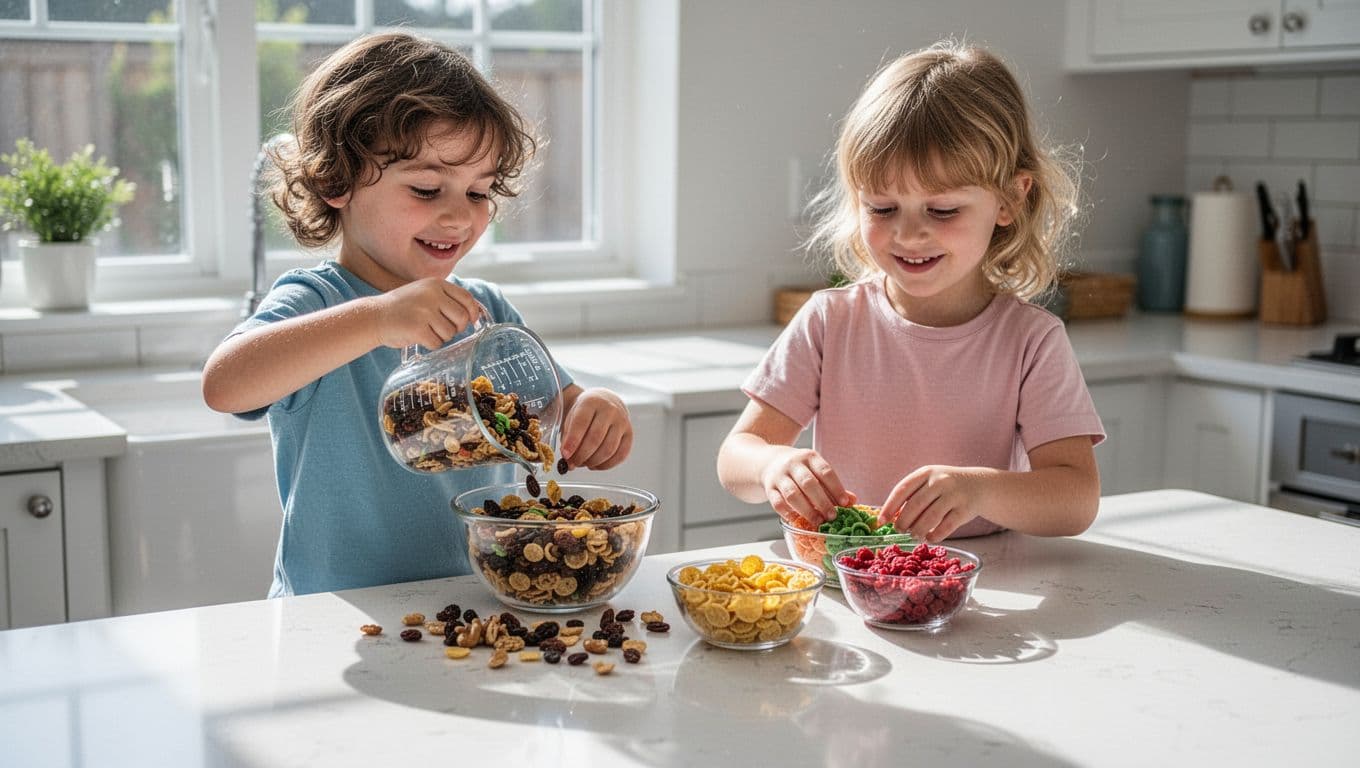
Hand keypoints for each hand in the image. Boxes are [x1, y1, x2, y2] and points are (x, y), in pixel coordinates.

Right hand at [367, 277, 484, 349]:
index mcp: (436, 284)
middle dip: (456, 328)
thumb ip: (445, 298)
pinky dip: (430, 344)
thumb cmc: (401, 308)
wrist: (373, 316)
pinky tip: (418, 337)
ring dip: (441, 337)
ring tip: (425, 330)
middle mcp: (432, 294)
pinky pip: (437, 343)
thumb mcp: (424, 293)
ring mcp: (425, 311)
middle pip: (462, 318)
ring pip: (450, 332)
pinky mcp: (418, 328)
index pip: (466, 297)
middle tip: (443, 329)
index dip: (472, 311)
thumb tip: (473, 312)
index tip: (472, 320)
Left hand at [561, 388, 632, 469]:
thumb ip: (568, 438)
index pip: (581, 423)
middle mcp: (609, 410)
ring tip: (583, 463)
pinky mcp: (629, 433)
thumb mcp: (571, 417)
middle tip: (573, 463)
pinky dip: (606, 464)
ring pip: (609, 449)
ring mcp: (622, 421)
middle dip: (582, 455)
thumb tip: (569, 463)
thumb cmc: (585, 413)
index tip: (565, 455)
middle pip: (595, 438)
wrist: (604, 402)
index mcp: (591, 402)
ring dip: (593, 461)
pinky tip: (596, 465)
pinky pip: (621, 454)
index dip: (572, 441)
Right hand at [759, 448, 855, 524]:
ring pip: (792, 494)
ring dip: (807, 510)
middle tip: (832, 516)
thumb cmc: (798, 469)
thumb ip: (832, 485)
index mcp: (809, 457)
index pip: (825, 471)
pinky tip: (798, 520)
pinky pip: (777, 503)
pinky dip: (788, 513)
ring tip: (818, 521)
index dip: (836, 488)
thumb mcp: (815, 469)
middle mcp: (793, 464)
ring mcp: (779, 476)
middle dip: (822, 501)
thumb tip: (852, 500)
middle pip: (808, 483)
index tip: (845, 503)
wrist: (768, 461)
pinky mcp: (769, 488)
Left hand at [878, 465, 991, 542]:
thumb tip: (889, 516)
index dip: (889, 507)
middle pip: (915, 505)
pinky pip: (946, 526)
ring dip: (918, 530)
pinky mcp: (965, 509)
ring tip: (914, 534)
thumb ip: (911, 495)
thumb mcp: (929, 482)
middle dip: (904, 521)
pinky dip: (935, 535)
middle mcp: (940, 481)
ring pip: (930, 517)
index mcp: (926, 472)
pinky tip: (929, 538)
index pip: (902, 490)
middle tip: (900, 530)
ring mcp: (954, 495)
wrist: (979, 485)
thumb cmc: (945, 487)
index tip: (881, 521)